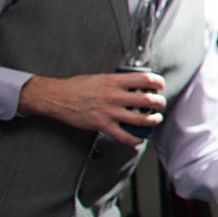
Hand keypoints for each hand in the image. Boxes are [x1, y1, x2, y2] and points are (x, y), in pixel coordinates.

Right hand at [18, 72, 166, 146]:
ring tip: (155, 119)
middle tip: (160, 104)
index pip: (146, 79)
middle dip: (159, 102)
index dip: (158, 82)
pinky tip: (140, 137)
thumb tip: (134, 86)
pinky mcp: (103, 125)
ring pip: (141, 119)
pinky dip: (136, 139)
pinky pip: (125, 136)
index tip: (159, 86)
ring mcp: (110, 112)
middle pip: (148, 100)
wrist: (57, 98)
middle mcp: (115, 96)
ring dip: (153, 120)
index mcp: (115, 81)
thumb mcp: (101, 78)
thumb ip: (118, 82)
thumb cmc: (78, 87)